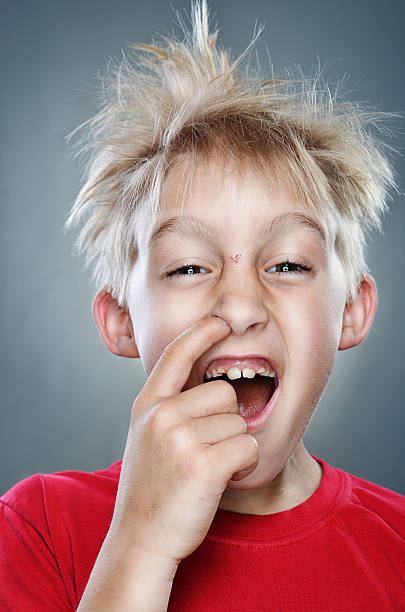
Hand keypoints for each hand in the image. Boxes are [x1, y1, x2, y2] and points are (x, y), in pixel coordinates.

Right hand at [110, 316, 258, 564]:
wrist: (141, 538)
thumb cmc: (151, 487)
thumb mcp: (147, 436)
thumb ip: (170, 407)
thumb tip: (214, 386)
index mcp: (148, 405)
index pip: (176, 355)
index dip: (201, 333)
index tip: (220, 322)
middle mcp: (162, 415)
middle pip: (224, 392)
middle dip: (226, 421)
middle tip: (206, 450)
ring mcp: (180, 439)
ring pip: (239, 423)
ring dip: (235, 447)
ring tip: (208, 468)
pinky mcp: (203, 465)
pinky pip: (248, 448)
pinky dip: (244, 466)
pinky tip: (221, 480)